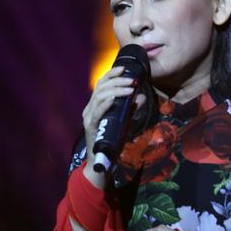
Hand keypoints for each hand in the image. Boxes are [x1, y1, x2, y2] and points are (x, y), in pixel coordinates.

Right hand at [81, 66, 144, 188]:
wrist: (102, 162)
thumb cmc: (112, 141)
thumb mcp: (124, 123)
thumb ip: (131, 110)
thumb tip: (142, 97)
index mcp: (95, 105)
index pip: (101, 84)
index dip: (111, 74)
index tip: (124, 68)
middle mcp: (89, 108)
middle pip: (101, 87)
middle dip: (117, 81)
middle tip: (132, 80)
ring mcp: (89, 117)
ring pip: (100, 96)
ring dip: (116, 90)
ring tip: (130, 88)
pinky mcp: (91, 127)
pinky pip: (97, 112)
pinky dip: (106, 103)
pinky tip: (115, 98)